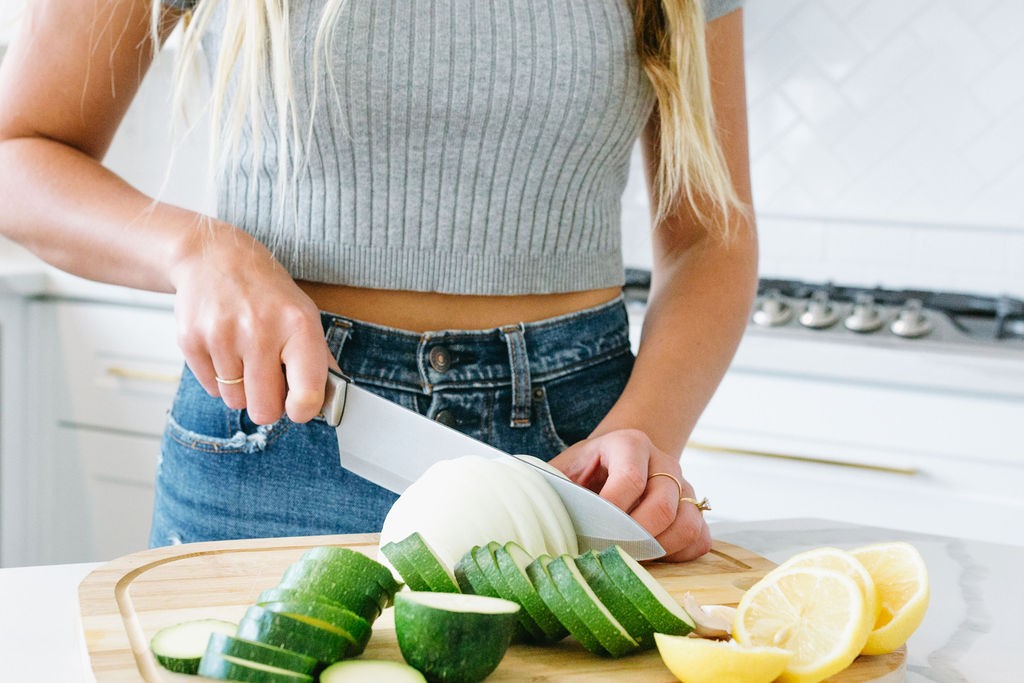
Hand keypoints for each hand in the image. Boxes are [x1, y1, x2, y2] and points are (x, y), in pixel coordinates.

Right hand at [170, 221, 332, 424]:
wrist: (214, 257)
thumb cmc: (266, 293)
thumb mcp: (303, 315)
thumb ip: (319, 360)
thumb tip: (334, 400)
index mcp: (298, 325)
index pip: (306, 394)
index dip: (303, 410)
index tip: (299, 406)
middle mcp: (260, 330)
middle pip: (265, 411)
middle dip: (267, 403)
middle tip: (268, 379)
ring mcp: (222, 336)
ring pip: (235, 401)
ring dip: (241, 388)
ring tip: (244, 355)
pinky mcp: (191, 340)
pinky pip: (211, 389)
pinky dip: (219, 378)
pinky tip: (225, 349)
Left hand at [549, 429, 710, 561]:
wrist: (617, 458)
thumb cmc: (585, 470)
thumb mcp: (564, 468)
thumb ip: (551, 486)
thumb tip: (528, 514)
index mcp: (629, 444)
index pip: (630, 479)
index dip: (613, 512)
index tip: (594, 535)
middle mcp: (663, 462)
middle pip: (663, 507)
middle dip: (635, 539)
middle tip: (610, 556)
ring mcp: (684, 486)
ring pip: (686, 525)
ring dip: (658, 550)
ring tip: (630, 557)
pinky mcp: (694, 510)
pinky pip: (699, 539)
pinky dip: (679, 555)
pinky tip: (653, 557)